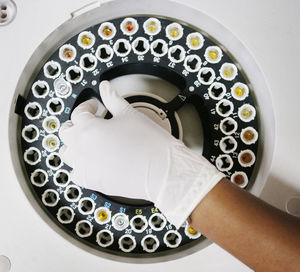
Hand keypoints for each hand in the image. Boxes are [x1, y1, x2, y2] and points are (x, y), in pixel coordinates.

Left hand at [59, 81, 223, 227]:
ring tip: (89, 141)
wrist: (163, 170)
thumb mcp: (129, 114)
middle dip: (76, 124)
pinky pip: (77, 173)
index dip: (87, 106)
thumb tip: (106, 87)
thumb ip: (112, 98)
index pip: (78, 113)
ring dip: (75, 145)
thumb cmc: (150, 145)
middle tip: (89, 121)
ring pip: (68, 154)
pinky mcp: (94, 182)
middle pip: (67, 133)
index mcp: (89, 130)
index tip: (94, 106)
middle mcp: (83, 150)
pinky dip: (81, 165)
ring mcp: (86, 168)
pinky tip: (93, 160)